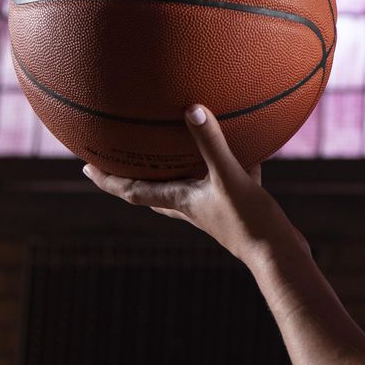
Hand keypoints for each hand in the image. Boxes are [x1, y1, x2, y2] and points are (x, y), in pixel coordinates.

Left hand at [82, 104, 303, 267]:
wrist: (279, 256)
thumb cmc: (249, 222)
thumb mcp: (230, 177)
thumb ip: (211, 143)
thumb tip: (191, 108)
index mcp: (180, 201)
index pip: (132, 191)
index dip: (108, 180)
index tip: (85, 167)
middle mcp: (190, 206)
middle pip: (151, 193)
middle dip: (132, 178)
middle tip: (115, 162)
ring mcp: (212, 209)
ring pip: (183, 189)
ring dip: (171, 174)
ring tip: (166, 154)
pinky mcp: (235, 209)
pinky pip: (218, 182)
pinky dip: (219, 166)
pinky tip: (238, 147)